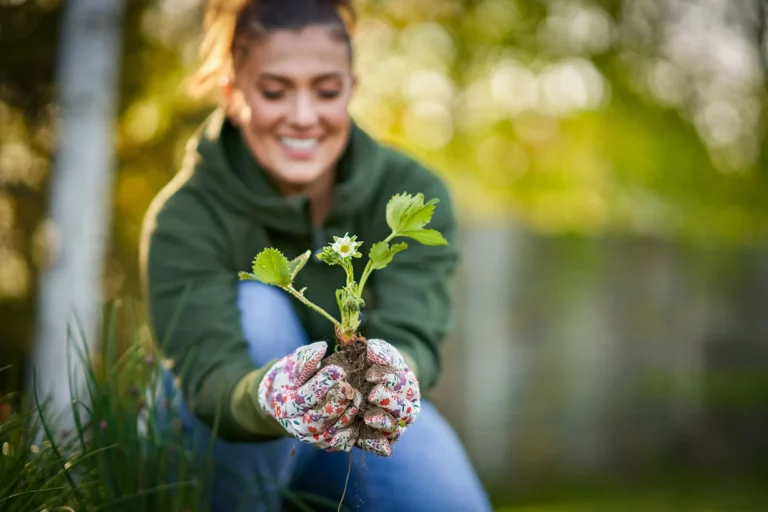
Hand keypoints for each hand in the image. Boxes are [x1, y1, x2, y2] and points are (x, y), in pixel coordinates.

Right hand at [257, 341, 360, 450]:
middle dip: (335, 403)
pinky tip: (360, 419)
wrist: (289, 398)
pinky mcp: (324, 443)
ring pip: (329, 433)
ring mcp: (310, 437)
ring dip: (346, 416)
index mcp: (286, 405)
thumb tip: (321, 348)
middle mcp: (296, 425)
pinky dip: (349, 434)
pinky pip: (338, 443)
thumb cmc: (294, 376)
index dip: (321, 385)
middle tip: (349, 388)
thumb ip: (306, 358)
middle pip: (317, 419)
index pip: (304, 397)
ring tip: (356, 398)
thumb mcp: (295, 363)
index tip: (338, 371)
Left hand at [358, 339, 420, 455]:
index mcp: (409, 388)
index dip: (388, 378)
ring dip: (383, 423)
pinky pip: (381, 446)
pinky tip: (364, 439)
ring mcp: (395, 427)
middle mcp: (406, 411)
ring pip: (395, 429)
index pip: (401, 384)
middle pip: (403, 410)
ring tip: (368, 417)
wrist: (367, 387)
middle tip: (372, 394)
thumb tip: (372, 350)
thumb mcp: (380, 354)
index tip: (370, 373)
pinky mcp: (380, 441)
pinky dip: (375, 445)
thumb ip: (379, 352)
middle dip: (388, 401)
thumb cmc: (376, 367)